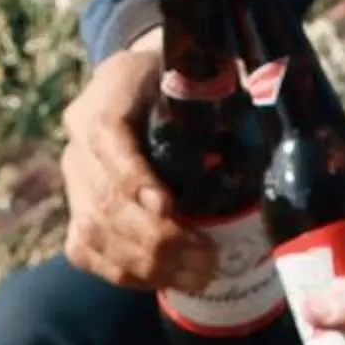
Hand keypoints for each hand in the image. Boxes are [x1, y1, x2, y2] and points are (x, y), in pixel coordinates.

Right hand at [57, 32, 214, 292]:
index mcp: (113, 87)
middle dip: (154, 237)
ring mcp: (74, 172)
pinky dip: (123, 272)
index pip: (106, 134)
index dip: (133, 177)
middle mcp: (79, 133)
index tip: (170, 208)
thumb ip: (230, 84)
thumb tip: (271, 100)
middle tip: (204, 258)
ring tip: (195, 275)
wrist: (149, 81)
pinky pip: (85, 249)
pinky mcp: (74, 205)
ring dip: (144, 262)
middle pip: (102, 196)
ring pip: (92, 229)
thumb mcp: (206, 66)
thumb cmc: (189, 75)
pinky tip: (163, 279)